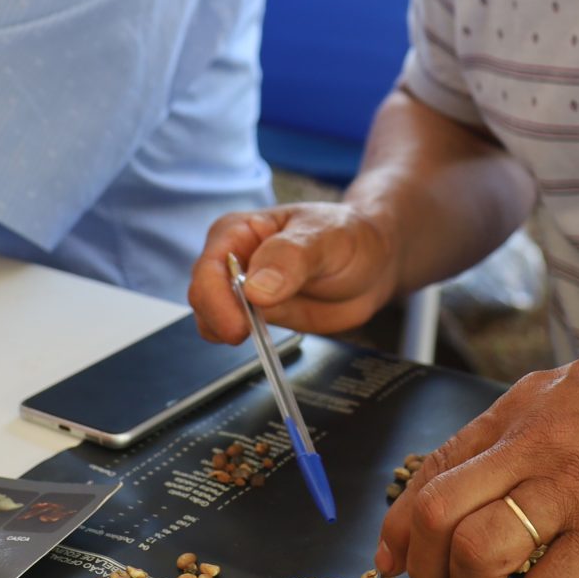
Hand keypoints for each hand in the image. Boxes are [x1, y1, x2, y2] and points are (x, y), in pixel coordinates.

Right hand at [187, 204, 400, 341]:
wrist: (375, 261)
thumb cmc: (350, 235)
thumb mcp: (327, 238)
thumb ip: (292, 257)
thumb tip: (256, 288)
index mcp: (240, 230)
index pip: (209, 266)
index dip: (216, 298)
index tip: (238, 324)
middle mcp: (235, 259)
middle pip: (203, 295)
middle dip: (219, 318)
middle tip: (246, 334)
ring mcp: (244, 290)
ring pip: (212, 319)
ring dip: (227, 333)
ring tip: (261, 334)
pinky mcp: (258, 316)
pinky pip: (237, 334)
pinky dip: (246, 346)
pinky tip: (267, 343)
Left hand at [375, 346, 578, 577]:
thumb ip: (527, 428)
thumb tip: (481, 476)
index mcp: (523, 408)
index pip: (433, 467)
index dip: (399, 522)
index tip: (394, 555)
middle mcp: (536, 443)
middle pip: (435, 513)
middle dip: (425, 565)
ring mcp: (573, 487)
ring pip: (478, 553)